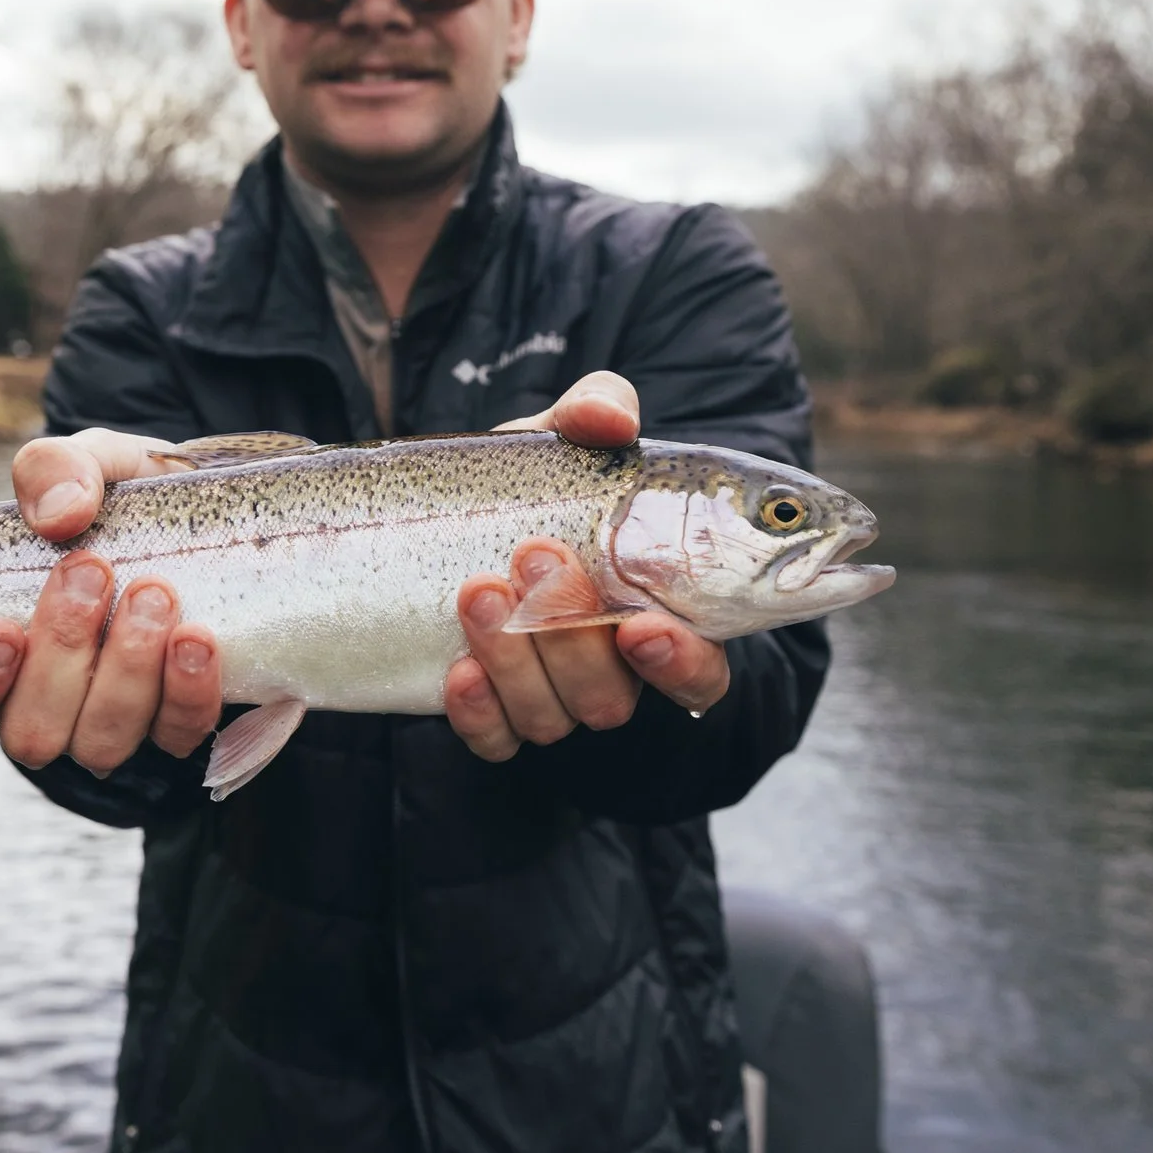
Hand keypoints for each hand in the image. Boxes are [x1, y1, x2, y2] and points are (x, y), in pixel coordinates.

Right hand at [0, 428, 222, 774]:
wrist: (205, 514)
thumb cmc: (116, 498)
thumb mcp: (83, 463)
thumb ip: (53, 470)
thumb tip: (59, 514)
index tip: (1, 629)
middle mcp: (43, 704)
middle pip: (29, 733)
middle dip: (60, 654)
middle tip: (92, 570)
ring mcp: (110, 722)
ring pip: (101, 744)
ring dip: (126, 669)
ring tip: (154, 592)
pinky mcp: (175, 722)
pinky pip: (177, 735)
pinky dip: (186, 690)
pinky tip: (197, 638)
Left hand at [443, 371, 731, 760]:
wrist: (453, 512)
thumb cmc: (538, 480)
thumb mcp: (564, 437)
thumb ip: (597, 411)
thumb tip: (608, 417)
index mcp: (656, 612)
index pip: (699, 671)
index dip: (681, 664)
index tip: (640, 625)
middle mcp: (610, 669)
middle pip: (611, 697)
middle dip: (571, 633)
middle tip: (534, 554)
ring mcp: (549, 696)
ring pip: (551, 718)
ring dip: (516, 658)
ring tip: (477, 588)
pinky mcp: (491, 712)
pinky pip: (494, 741)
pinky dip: (478, 712)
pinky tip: (457, 669)